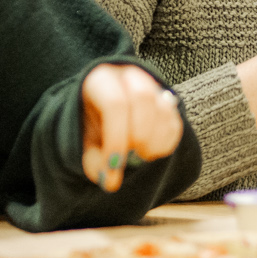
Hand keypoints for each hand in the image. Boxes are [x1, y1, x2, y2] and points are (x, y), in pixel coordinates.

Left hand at [81, 64, 183, 192]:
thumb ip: (92, 159)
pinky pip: (175, 124)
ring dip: (154, 142)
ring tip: (138, 157)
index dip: (116, 138)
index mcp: (101, 80)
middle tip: (130, 157)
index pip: (114, 103)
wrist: (101, 115)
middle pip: (143, 99)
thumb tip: (109, 180)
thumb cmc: (90, 126)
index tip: (113, 166)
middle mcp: (129, 77)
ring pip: (164, 110)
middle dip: (139, 135)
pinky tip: (148, 153)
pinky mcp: (167, 103)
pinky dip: (164, 146)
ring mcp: (152, 87)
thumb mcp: (81, 141)